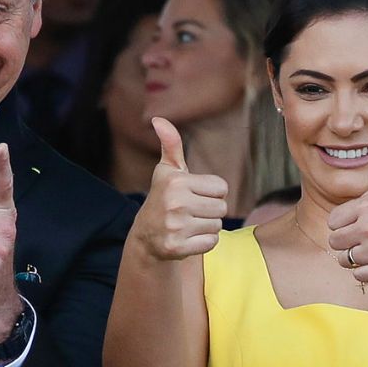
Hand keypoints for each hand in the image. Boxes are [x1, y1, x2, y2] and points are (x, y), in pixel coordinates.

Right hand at [131, 118, 226, 260]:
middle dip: (210, 211)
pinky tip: (187, 238)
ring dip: (207, 227)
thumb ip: (171, 144)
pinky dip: (203, 243)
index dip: (211, 193)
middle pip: (222, 208)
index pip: (221, 188)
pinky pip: (211, 243)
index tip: (193, 195)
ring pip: (217, 226)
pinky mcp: (177, 247)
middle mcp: (174, 202)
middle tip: (191, 212)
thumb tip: (158, 119)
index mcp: (176, 181)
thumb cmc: (163, 198)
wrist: (146, 236)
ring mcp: (174, 226)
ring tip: (188, 224)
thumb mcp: (167, 171)